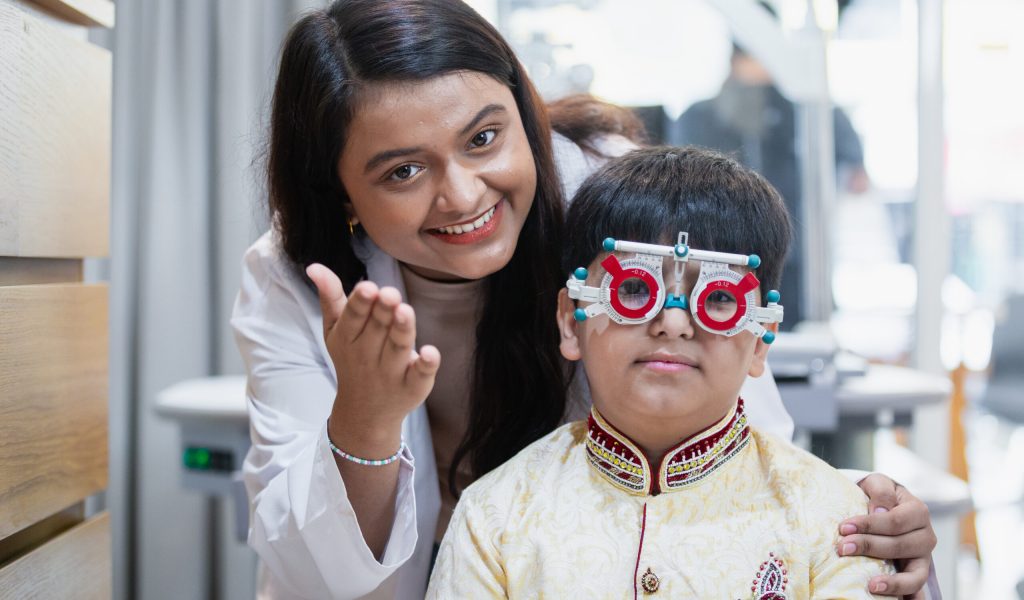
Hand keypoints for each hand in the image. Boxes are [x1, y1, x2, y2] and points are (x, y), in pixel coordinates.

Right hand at [307, 264, 439, 449]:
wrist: (364, 412)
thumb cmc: (351, 359)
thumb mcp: (335, 331)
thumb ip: (330, 298)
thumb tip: (314, 266)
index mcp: (348, 338)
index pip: (353, 317)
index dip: (361, 303)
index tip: (368, 287)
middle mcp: (369, 355)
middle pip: (378, 329)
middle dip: (383, 310)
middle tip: (390, 293)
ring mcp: (392, 372)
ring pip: (398, 348)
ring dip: (403, 330)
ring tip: (405, 311)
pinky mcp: (413, 386)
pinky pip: (421, 375)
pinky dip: (427, 365)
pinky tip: (431, 352)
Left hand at [838, 473, 936, 597]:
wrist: (884, 506)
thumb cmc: (878, 495)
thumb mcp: (878, 483)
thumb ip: (881, 491)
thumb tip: (879, 510)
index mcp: (918, 512)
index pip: (894, 521)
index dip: (869, 525)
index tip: (843, 527)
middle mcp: (926, 536)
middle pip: (899, 546)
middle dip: (869, 547)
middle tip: (842, 548)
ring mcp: (924, 558)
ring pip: (914, 574)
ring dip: (892, 582)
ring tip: (871, 585)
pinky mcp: (917, 573)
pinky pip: (918, 590)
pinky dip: (912, 598)